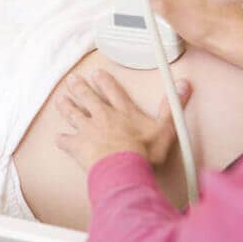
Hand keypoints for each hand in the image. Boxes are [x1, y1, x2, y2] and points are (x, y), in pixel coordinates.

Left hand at [55, 69, 191, 172]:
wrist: (123, 167)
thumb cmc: (144, 152)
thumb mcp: (165, 129)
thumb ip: (173, 107)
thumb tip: (184, 85)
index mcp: (123, 112)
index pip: (113, 91)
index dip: (104, 81)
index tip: (97, 73)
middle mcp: (103, 116)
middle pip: (88, 97)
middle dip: (79, 87)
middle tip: (72, 80)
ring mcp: (88, 129)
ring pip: (73, 113)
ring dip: (66, 106)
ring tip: (60, 99)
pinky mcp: (77, 145)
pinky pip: (65, 140)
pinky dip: (61, 139)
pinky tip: (58, 138)